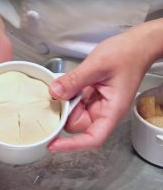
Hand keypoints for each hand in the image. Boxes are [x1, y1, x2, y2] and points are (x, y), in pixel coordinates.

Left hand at [48, 29, 154, 151]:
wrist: (136, 44)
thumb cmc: (127, 54)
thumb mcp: (97, 65)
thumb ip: (75, 80)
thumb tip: (55, 93)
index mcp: (112, 111)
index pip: (92, 138)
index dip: (72, 145)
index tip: (53, 145)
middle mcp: (104, 111)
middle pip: (77, 126)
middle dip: (65, 113)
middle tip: (58, 94)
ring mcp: (96, 104)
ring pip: (72, 113)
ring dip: (64, 102)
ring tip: (66, 84)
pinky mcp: (90, 97)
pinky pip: (73, 102)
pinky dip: (67, 95)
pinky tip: (66, 83)